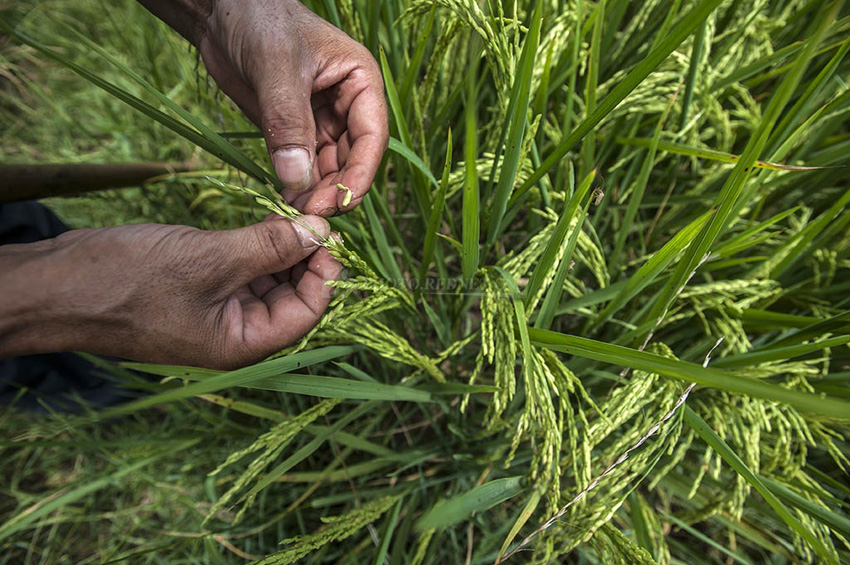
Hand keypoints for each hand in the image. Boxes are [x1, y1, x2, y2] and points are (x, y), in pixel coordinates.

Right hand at [0, 216, 341, 369]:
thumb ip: (269, 247)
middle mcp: (235, 335)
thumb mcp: (210, 258)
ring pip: (268, 282)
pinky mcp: (199, 291)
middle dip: (305, 257)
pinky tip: (264, 220)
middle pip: (292, 297)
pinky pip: (242, 272)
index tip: (329, 231)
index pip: (307, 313)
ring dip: (282, 249)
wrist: (58, 283)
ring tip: (291, 211)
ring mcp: (216, 314)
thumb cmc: (130, 279)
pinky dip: (256, 248)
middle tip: (313, 213)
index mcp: (242, 344)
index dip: (325, 273)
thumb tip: (319, 232)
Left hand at [141, 0, 388, 216]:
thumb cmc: (259, 20)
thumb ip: (288, 123)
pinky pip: (304, 166)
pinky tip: (284, 200)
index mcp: (360, 82)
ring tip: (293, 214)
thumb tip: (297, 180)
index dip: (360, 174)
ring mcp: (322, 120)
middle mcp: (347, 105)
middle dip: (334, 189)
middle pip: (353, 160)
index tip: (340, 203)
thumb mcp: (276, 68)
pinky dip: (297, 185)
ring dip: (315, 193)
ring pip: (329, 168)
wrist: (222, 13)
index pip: (372, 137)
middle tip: (308, 216)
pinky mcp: (295, 131)